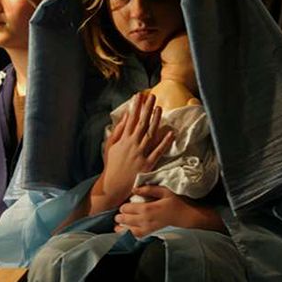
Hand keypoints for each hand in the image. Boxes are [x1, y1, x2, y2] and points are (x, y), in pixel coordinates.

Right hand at [94, 93, 173, 208]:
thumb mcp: (110, 146)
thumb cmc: (111, 165)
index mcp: (123, 140)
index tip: (139, 95)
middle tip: (152, 96)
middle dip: (147, 108)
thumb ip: (118, 131)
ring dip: (156, 120)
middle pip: (142, 123)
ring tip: (160, 108)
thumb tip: (125, 117)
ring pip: (150, 134)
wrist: (113, 185)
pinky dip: (165, 142)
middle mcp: (132, 144)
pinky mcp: (147, 164)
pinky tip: (171, 133)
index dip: (135, 106)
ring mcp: (141, 154)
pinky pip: (158, 151)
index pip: (130, 119)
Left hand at [114, 185, 225, 237]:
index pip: (128, 209)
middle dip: (120, 218)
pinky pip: (139, 236)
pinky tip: (127, 233)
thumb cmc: (176, 201)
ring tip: (116, 227)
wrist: (186, 215)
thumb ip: (148, 189)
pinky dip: (131, 235)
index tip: (122, 205)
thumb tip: (134, 189)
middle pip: (127, 220)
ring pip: (130, 231)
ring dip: (122, 229)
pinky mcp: (152, 232)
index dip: (123, 207)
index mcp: (148, 208)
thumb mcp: (164, 190)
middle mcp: (146, 219)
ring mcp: (149, 227)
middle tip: (117, 216)